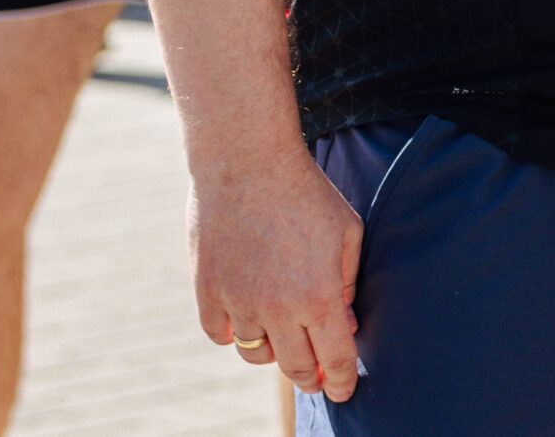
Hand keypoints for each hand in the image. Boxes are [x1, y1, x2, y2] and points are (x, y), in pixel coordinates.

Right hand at [190, 146, 363, 400]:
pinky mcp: (207, 292)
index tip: (342, 392)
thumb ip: (347, 281)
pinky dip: (234, 333)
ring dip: (273, 350)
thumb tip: (346, 322)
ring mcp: (239, 303)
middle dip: (311, 377)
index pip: (335, 358)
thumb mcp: (346, 232)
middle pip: (295, 368)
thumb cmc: (306, 192)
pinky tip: (246, 318)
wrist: (247, 162)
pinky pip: (220, 334)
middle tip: (316, 376)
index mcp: (320, 296)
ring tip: (283, 333)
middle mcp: (278, 309)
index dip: (341, 382)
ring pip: (255, 353)